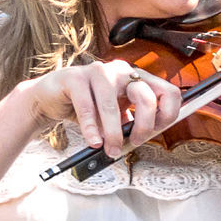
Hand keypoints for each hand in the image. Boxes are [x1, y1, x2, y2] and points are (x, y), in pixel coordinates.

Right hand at [23, 58, 176, 157]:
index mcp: (137, 78)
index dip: (167, 115)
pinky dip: (90, 128)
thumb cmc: (88, 107)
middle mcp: (121, 71)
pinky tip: (93, 141)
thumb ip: (132, 123)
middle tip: (134, 143)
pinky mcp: (75, 77)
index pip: (168, 92)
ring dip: (113, 133)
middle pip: (145, 97)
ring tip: (111, 150)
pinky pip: (86, 106)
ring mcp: (98, 71)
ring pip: (112, 105)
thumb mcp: (117, 116)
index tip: (156, 132)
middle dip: (143, 126)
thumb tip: (146, 138)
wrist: (53, 98)